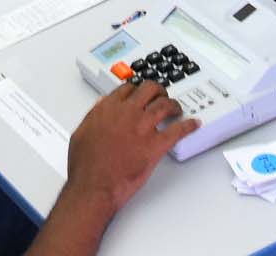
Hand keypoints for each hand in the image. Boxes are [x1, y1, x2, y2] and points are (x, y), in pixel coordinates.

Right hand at [62, 80, 196, 217]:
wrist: (94, 186)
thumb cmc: (86, 166)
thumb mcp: (81, 133)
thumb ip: (94, 116)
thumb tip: (102, 107)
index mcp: (108, 109)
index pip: (128, 88)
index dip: (136, 89)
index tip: (140, 93)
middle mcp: (127, 113)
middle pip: (149, 90)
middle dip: (157, 91)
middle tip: (161, 96)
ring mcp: (143, 128)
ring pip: (165, 105)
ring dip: (174, 104)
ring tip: (177, 108)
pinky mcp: (155, 145)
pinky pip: (177, 131)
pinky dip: (188, 126)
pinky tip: (194, 124)